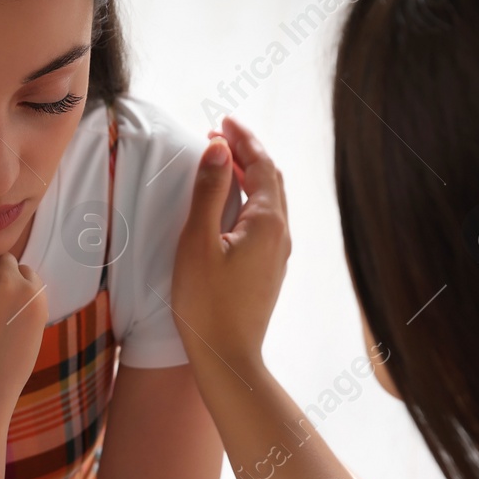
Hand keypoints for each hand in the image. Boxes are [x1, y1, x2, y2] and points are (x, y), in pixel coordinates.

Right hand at [171, 116, 291, 371]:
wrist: (229, 357)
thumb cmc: (206, 304)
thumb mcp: (197, 243)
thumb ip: (209, 192)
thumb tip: (218, 150)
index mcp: (268, 221)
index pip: (262, 164)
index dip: (243, 139)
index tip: (223, 121)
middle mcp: (281, 234)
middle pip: (271, 179)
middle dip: (248, 153)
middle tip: (220, 136)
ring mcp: (278, 254)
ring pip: (270, 201)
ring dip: (249, 176)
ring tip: (223, 163)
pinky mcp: (269, 270)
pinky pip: (265, 221)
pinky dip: (249, 200)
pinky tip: (231, 206)